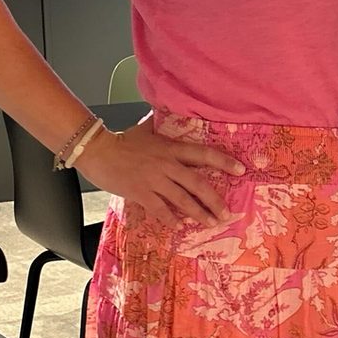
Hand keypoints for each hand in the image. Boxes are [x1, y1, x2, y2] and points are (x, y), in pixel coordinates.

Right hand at [78, 117, 242, 222]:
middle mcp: (167, 164)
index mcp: (170, 148)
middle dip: (214, 199)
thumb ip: (158, 122)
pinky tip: (179, 226)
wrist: (97, 151)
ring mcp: (154, 180)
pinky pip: (161, 209)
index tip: (240, 170)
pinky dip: (171, 219)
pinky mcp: (141, 193)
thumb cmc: (121, 140)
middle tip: (226, 213)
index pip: (203, 154)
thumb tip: (165, 110)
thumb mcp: (144, 129)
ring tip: (211, 223)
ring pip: (183, 199)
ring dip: (199, 213)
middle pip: (197, 182)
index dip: (223, 162)